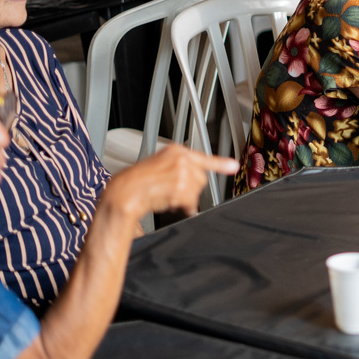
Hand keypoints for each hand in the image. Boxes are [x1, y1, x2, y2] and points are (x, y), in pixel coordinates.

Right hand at [102, 144, 237, 221]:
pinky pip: (190, 202)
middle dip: (190, 190)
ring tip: (166, 196)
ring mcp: (182, 172)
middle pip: (201, 179)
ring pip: (196, 191)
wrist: (125, 191)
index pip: (203, 157)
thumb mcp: (160, 166)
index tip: (234, 166)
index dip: (220, 163)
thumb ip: (180, 168)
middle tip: (172, 192)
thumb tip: (199, 177)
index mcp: (175, 151)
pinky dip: (182, 207)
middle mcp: (181, 158)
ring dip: (184, 199)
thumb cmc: (137, 182)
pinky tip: (168, 201)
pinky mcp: (181, 186)